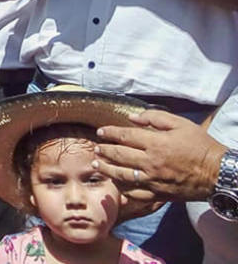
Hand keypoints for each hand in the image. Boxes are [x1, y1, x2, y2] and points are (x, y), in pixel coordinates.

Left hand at [93, 109, 226, 202]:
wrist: (218, 172)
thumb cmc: (200, 145)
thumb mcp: (180, 124)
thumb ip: (154, 118)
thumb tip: (132, 118)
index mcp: (155, 143)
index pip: (124, 136)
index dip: (109, 133)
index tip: (100, 132)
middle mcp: (151, 163)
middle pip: (119, 156)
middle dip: (103, 151)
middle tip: (95, 148)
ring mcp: (153, 180)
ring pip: (122, 175)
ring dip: (106, 170)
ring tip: (96, 165)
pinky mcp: (159, 194)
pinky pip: (136, 194)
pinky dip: (123, 190)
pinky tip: (115, 186)